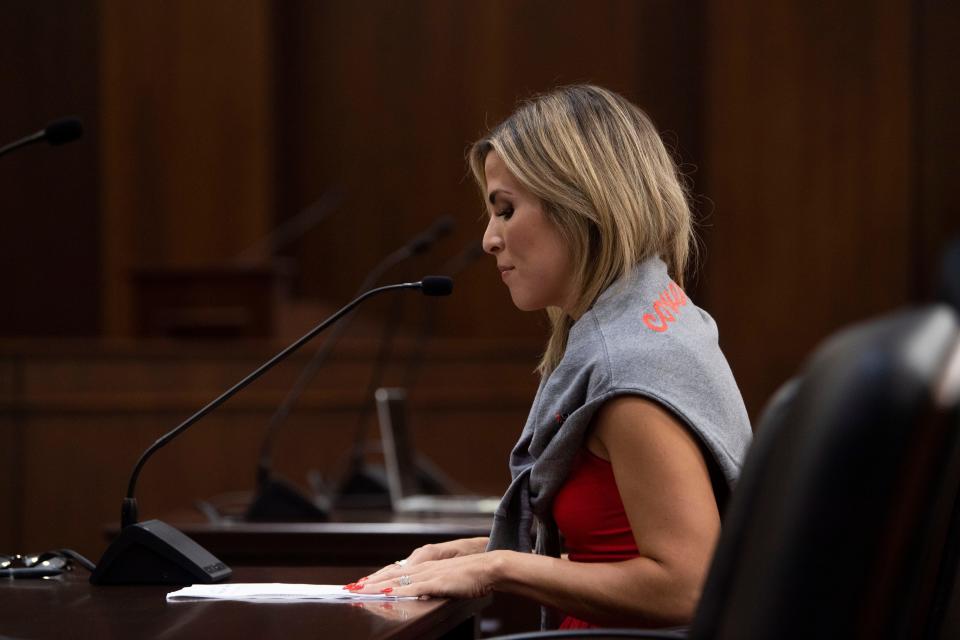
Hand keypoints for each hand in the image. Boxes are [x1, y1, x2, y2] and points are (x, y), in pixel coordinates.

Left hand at [356, 536, 487, 584]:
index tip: (361, 583)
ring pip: (397, 579)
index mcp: (426, 566)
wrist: (490, 567)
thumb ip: (431, 585)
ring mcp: (430, 573)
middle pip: (390, 573)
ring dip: (377, 585)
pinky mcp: (438, 582)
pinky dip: (399, 590)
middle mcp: (424, 567)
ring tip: (361, 590)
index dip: (377, 577)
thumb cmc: (472, 575)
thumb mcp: (447, 580)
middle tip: (351, 587)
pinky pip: (414, 587)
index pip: (395, 571)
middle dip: (370, 581)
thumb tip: (420, 592)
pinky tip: (388, 593)